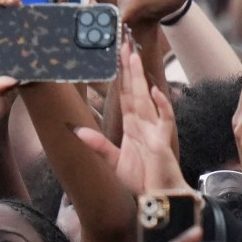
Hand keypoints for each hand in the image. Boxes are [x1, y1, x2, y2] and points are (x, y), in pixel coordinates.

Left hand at [75, 43, 186, 194]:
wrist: (159, 199)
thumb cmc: (141, 180)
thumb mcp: (113, 161)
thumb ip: (97, 145)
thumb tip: (77, 129)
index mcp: (132, 126)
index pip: (125, 95)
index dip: (120, 76)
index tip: (116, 56)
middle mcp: (143, 123)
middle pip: (135, 90)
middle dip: (129, 67)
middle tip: (123, 43)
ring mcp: (155, 129)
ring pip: (146, 97)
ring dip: (140, 77)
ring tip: (133, 56)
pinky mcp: (164, 141)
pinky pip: (165, 119)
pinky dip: (162, 105)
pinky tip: (155, 91)